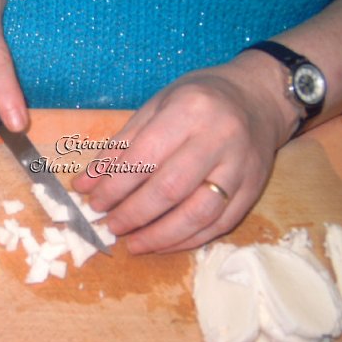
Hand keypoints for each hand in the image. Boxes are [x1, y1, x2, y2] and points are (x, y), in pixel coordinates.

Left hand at [73, 56, 292, 253]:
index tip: (93, 202)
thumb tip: (85, 184)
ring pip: (198, 214)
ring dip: (160, 236)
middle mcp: (219, 138)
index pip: (145, 157)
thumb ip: (120, 147)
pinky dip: (187, 240)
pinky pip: (220, 224)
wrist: (256, 98)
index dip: (114, 186)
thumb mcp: (155, 107)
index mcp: (189, 110)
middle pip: (170, 189)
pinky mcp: (254, 189)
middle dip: (133, 214)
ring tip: (132, 243)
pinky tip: (162, 243)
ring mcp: (242, 167)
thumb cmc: (198, 99)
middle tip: (110, 226)